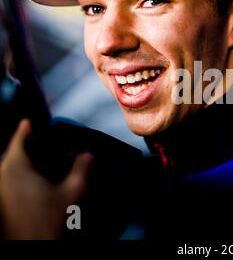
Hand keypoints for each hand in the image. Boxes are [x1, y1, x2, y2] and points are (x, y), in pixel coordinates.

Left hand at [0, 119, 92, 238]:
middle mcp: (3, 177)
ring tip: (39, 162)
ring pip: (9, 169)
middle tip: (40, 142)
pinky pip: (9, 182)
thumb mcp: (74, 191)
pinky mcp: (3, 206)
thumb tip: (88, 154)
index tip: (29, 121)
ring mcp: (0, 193)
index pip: (18, 140)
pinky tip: (36, 184)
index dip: (26, 129)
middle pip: (12, 154)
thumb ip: (82, 168)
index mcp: (16, 168)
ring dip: (21, 163)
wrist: (34, 246)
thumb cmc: (50, 221)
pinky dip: (19, 178)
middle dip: (24, 146)